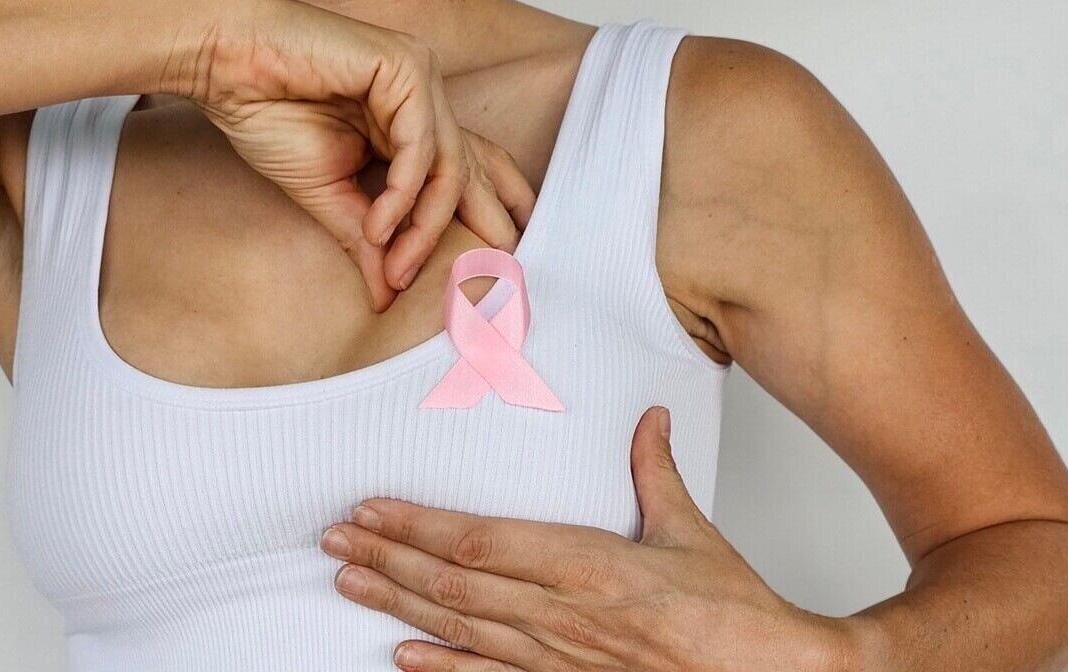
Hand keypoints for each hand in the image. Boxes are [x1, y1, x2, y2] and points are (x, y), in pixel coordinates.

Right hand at [162, 0, 534, 310]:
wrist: (225, 67)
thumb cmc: (269, 114)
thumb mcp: (328, 194)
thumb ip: (366, 239)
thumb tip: (387, 297)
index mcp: (409, 119)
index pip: (461, 175)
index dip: (469, 226)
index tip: (452, 285)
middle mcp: (423, 95)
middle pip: (467, 173)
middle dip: (469, 232)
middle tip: (460, 286)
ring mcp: (419, 77)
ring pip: (448, 165)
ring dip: (423, 225)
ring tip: (394, 265)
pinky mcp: (405, 66)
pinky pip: (420, 144)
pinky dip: (403, 191)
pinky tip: (377, 222)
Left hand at [318, 406, 852, 670]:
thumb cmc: (734, 613)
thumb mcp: (691, 531)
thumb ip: (657, 471)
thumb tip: (649, 420)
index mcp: (588, 563)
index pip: (479, 540)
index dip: (416, 526)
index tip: (371, 510)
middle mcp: (562, 612)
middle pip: (453, 582)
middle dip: (385, 560)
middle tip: (333, 544)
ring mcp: (558, 656)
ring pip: (459, 628)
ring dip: (397, 605)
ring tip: (348, 585)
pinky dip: (441, 669)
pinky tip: (402, 659)